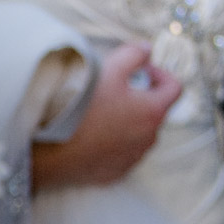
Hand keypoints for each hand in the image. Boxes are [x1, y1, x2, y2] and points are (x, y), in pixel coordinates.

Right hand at [32, 42, 180, 188]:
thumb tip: (146, 49)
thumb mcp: (110, 68)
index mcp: (153, 112)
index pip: (174, 88)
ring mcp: (132, 158)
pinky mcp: (114, 173)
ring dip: (129, 120)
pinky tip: (93, 133)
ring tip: (103, 110)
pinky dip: (115, 142)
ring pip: (139, 134)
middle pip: (156, 111)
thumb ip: (134, 54)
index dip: (160, 74)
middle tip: (117, 88)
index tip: (142, 70)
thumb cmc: (82, 106)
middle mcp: (148, 138)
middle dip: (142, 96)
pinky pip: (122, 153)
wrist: (49, 146)